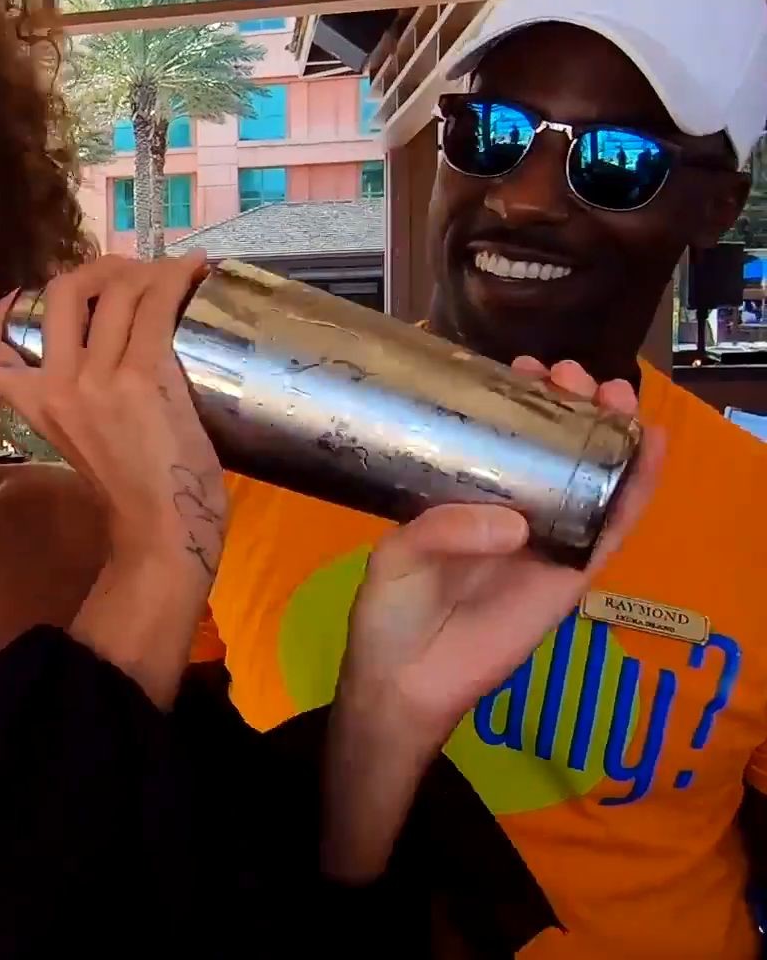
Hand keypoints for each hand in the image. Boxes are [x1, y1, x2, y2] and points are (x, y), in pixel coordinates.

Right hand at [0, 251, 223, 586]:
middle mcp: (57, 384)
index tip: (25, 295)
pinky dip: (176, 279)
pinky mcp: (143, 377)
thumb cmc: (131, 492)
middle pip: (60, 291)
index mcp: (35, 405)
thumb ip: (80, 396)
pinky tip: (194, 271)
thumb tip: (115, 343)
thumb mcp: (81, 440)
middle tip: (131, 274)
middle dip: (99, 268)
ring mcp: (98, 379)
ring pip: (116, 291)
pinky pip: (156, 307)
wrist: (161, 528)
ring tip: (171, 273)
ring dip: (147, 270)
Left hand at [340, 358, 663, 748]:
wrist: (405, 677)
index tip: (521, 366)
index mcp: (467, 497)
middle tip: (566, 374)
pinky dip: (637, 491)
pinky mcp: (572, 576)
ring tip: (616, 394)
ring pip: (592, 479)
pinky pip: (612, 530)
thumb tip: (515, 524)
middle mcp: (513, 512)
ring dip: (609, 435)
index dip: (518, 400)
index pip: (502, 438)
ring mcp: (547, 541)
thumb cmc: (391, 609)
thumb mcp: (398, 553)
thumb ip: (444, 528)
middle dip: (568, 405)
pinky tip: (651, 451)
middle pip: (555, 449)